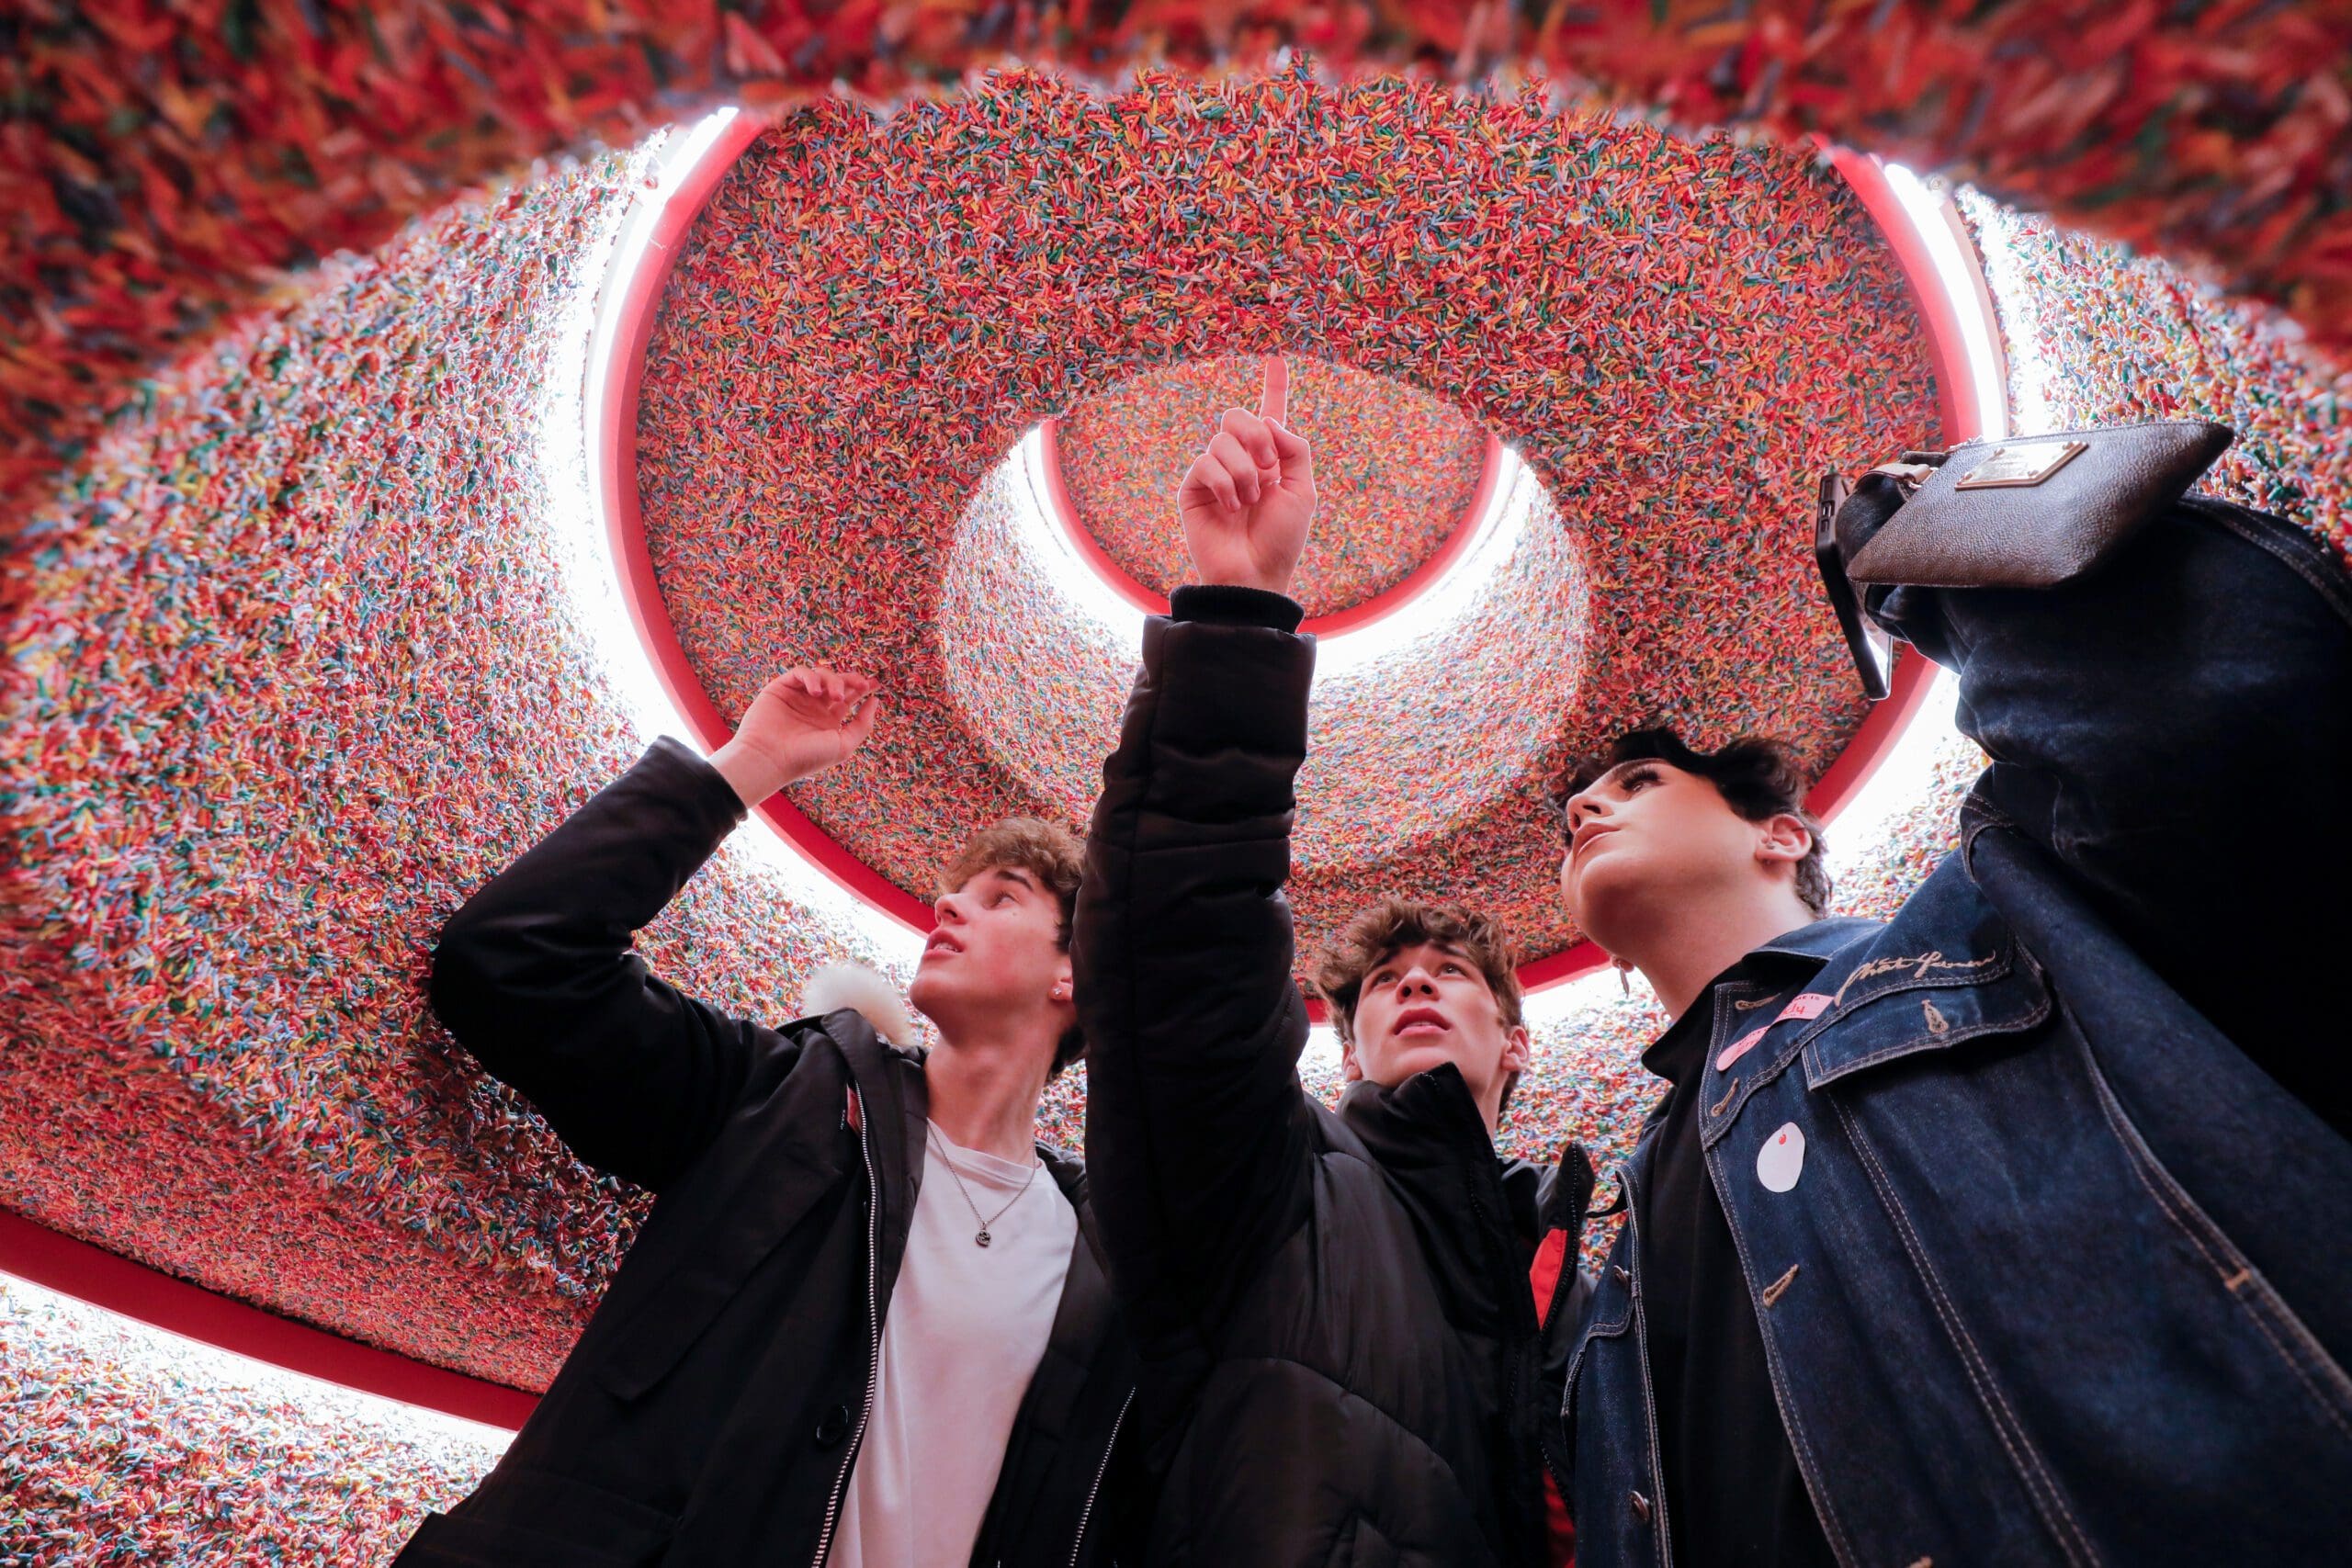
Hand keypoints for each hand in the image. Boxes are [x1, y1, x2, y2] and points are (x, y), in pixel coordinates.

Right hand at [710, 668, 882, 806]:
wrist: (770, 759)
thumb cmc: (807, 757)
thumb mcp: (844, 744)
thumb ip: (862, 724)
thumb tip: (875, 701)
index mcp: (828, 721)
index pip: (848, 698)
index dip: (861, 688)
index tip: (875, 684)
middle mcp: (813, 708)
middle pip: (837, 683)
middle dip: (851, 680)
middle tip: (863, 684)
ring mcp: (797, 697)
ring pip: (821, 675)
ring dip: (833, 681)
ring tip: (836, 696)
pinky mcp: (780, 689)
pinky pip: (799, 673)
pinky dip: (811, 677)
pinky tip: (815, 691)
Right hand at [1177, 357, 1315, 595]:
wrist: (1256, 574)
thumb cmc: (1282, 538)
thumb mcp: (1303, 490)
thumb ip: (1293, 447)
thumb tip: (1265, 421)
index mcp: (1270, 459)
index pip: (1269, 414)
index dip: (1274, 386)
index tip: (1277, 357)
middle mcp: (1240, 460)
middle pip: (1237, 416)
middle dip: (1256, 435)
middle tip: (1267, 467)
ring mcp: (1214, 474)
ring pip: (1222, 440)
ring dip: (1244, 471)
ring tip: (1249, 502)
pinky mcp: (1193, 488)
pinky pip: (1205, 462)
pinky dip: (1224, 483)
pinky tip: (1231, 506)